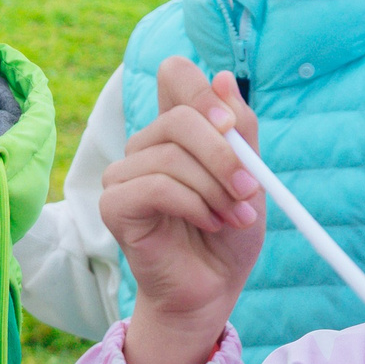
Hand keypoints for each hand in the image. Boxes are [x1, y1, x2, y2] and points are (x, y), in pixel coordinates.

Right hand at [100, 58, 262, 363]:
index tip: (232, 127)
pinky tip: (208, 223)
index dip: (202, 92)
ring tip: (233, 217)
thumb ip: (240, 131)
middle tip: (249, 188)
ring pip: (171, 155)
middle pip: (180, 116)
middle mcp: (146, 144)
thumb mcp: (249, 178)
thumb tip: (222, 79)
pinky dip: (192, 205)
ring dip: (213, 188)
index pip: (174, 74)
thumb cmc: (229, 235)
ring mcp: (124, 173)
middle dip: (223, 154)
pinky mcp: (114, 204)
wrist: (213, 289)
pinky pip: (156, 186)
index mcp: (177, 130)